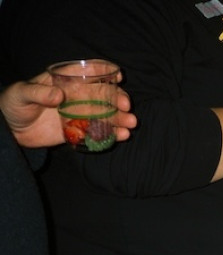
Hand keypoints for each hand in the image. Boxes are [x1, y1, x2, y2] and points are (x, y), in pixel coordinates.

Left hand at [0, 72, 136, 148]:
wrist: (9, 130)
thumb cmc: (13, 104)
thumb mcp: (22, 93)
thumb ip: (39, 93)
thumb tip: (59, 96)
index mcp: (65, 81)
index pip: (88, 72)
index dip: (104, 71)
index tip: (118, 76)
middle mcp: (76, 96)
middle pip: (103, 94)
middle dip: (118, 98)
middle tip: (126, 106)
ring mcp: (79, 114)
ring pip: (105, 113)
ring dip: (120, 118)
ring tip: (131, 123)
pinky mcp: (79, 131)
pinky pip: (99, 132)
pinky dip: (112, 134)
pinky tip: (122, 135)